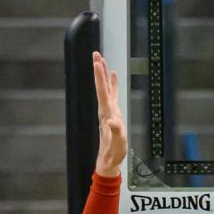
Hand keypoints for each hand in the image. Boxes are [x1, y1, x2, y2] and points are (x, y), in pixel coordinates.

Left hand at [91, 51, 126, 177]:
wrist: (109, 159)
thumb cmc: (113, 152)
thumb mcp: (117, 144)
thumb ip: (115, 132)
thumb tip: (113, 122)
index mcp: (107, 113)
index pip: (102, 91)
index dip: (100, 77)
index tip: (97, 63)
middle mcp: (106, 109)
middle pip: (101, 86)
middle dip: (99, 70)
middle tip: (96, 54)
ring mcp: (109, 110)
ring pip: (105, 88)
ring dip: (104, 74)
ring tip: (103, 60)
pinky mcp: (113, 113)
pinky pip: (112, 94)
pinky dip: (112, 84)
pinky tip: (113, 76)